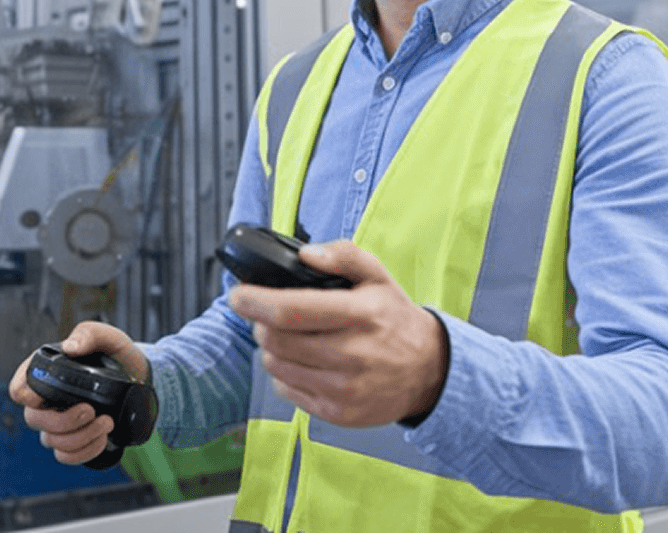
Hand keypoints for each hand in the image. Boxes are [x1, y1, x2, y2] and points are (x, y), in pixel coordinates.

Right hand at [8, 321, 150, 465]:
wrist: (140, 383)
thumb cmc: (118, 358)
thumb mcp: (110, 339)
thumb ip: (89, 335)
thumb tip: (70, 347)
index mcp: (48, 373)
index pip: (19, 387)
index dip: (24, 394)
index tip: (45, 396)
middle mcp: (47, 401)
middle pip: (34, 419)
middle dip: (63, 420)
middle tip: (90, 410)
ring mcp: (58, 424)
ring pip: (52, 441)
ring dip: (81, 436)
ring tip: (107, 421)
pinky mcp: (72, 442)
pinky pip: (66, 456)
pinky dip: (86, 451)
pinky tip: (103, 437)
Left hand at [229, 241, 449, 428]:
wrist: (428, 371)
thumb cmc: (395, 320)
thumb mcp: (378, 276)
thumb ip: (343, 256)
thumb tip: (306, 254)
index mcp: (360, 315)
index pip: (290, 311)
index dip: (254, 302)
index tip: (239, 296)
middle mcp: (351, 354)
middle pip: (275, 339)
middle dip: (262, 323)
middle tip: (271, 316)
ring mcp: (343, 388)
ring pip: (276, 365)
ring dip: (273, 348)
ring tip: (292, 338)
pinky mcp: (337, 412)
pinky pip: (286, 390)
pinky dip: (285, 373)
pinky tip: (305, 362)